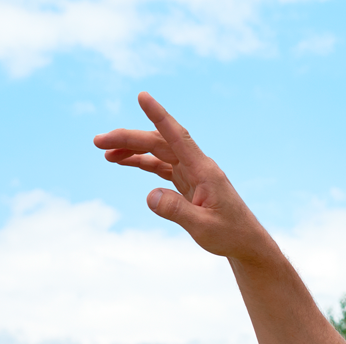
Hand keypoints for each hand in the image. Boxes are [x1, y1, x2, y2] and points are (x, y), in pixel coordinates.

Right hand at [94, 92, 275, 262]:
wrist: (247, 244)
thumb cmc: (230, 235)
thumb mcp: (203, 228)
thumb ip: (176, 211)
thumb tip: (149, 196)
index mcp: (204, 170)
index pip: (178, 137)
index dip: (159, 115)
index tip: (142, 96)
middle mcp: (198, 166)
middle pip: (159, 143)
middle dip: (129, 138)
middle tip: (98, 142)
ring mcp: (192, 173)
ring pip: (158, 153)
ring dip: (132, 150)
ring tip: (105, 153)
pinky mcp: (188, 183)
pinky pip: (161, 166)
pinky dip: (142, 163)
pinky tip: (123, 162)